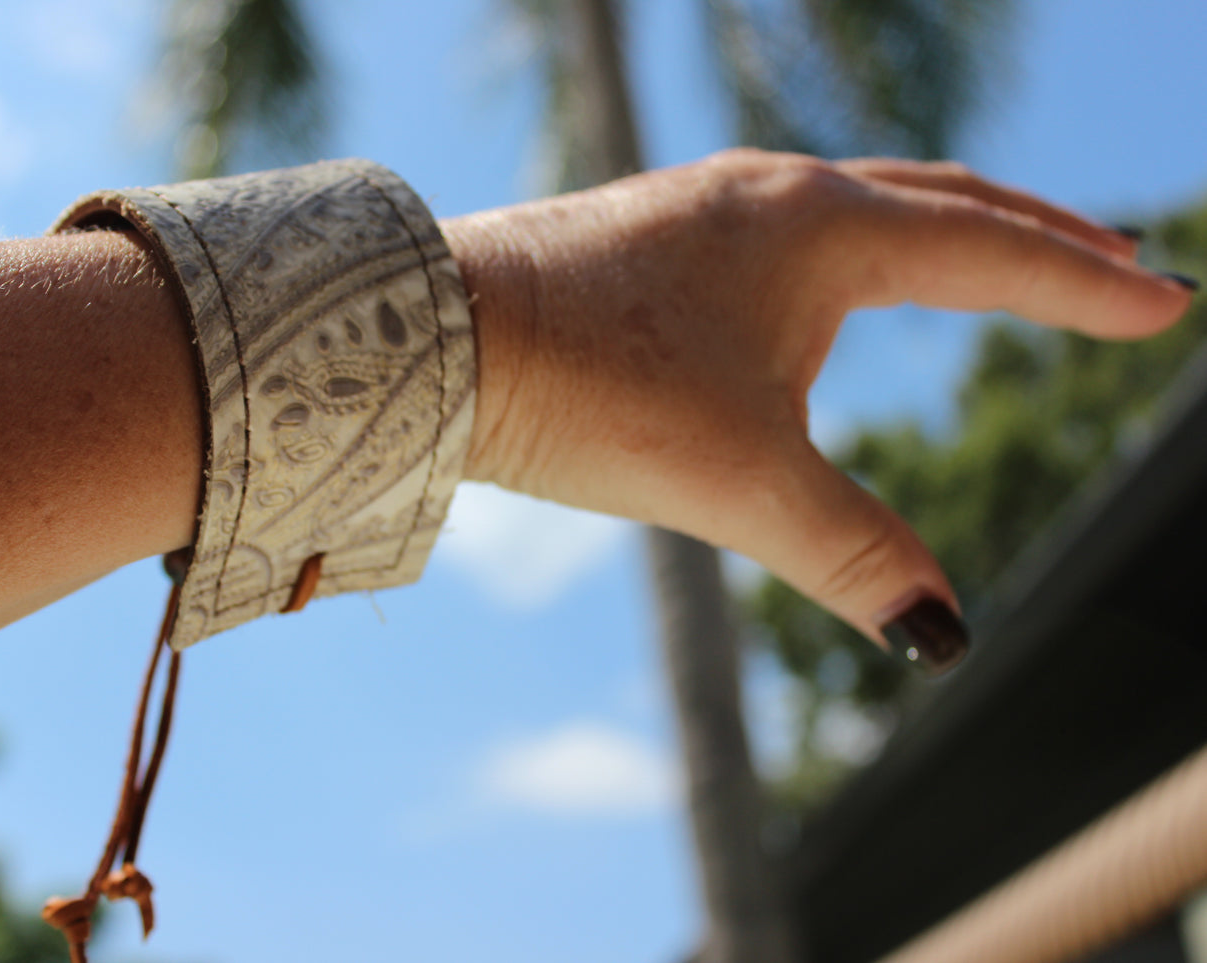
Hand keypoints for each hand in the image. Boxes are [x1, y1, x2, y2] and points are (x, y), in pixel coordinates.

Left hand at [442, 149, 1194, 667]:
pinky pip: (791, 229)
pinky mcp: (654, 235)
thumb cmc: (589, 386)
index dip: (1083, 286)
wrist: (434, 335)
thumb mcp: (741, 479)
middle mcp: (773, 197)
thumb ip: (850, 553)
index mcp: (822, 230)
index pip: (990, 251)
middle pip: (942, 202)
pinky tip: (833, 286)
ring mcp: (707, 207)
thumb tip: (941, 639)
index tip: (1165, 304)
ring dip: (943, 231)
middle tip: (1115, 266)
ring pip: (860, 206)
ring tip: (995, 263)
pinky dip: (855, 248)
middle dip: (1038, 238)